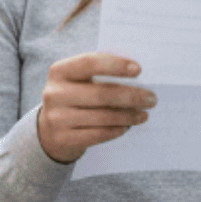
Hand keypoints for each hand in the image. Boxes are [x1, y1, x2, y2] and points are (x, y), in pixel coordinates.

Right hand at [36, 52, 154, 164]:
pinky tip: (127, 126)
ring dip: (128, 116)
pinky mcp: (63, 138)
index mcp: (59, 71)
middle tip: (151, 98)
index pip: (90, 63)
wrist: (49, 130)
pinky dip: (117, 130)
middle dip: (131, 96)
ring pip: (102, 116)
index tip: (139, 70)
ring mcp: (57, 118)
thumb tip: (136, 73)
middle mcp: (54, 93)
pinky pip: (98, 134)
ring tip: (144, 114)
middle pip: (101, 93)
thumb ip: (100, 74)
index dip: (116, 65)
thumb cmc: (74, 97)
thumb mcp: (79, 81)